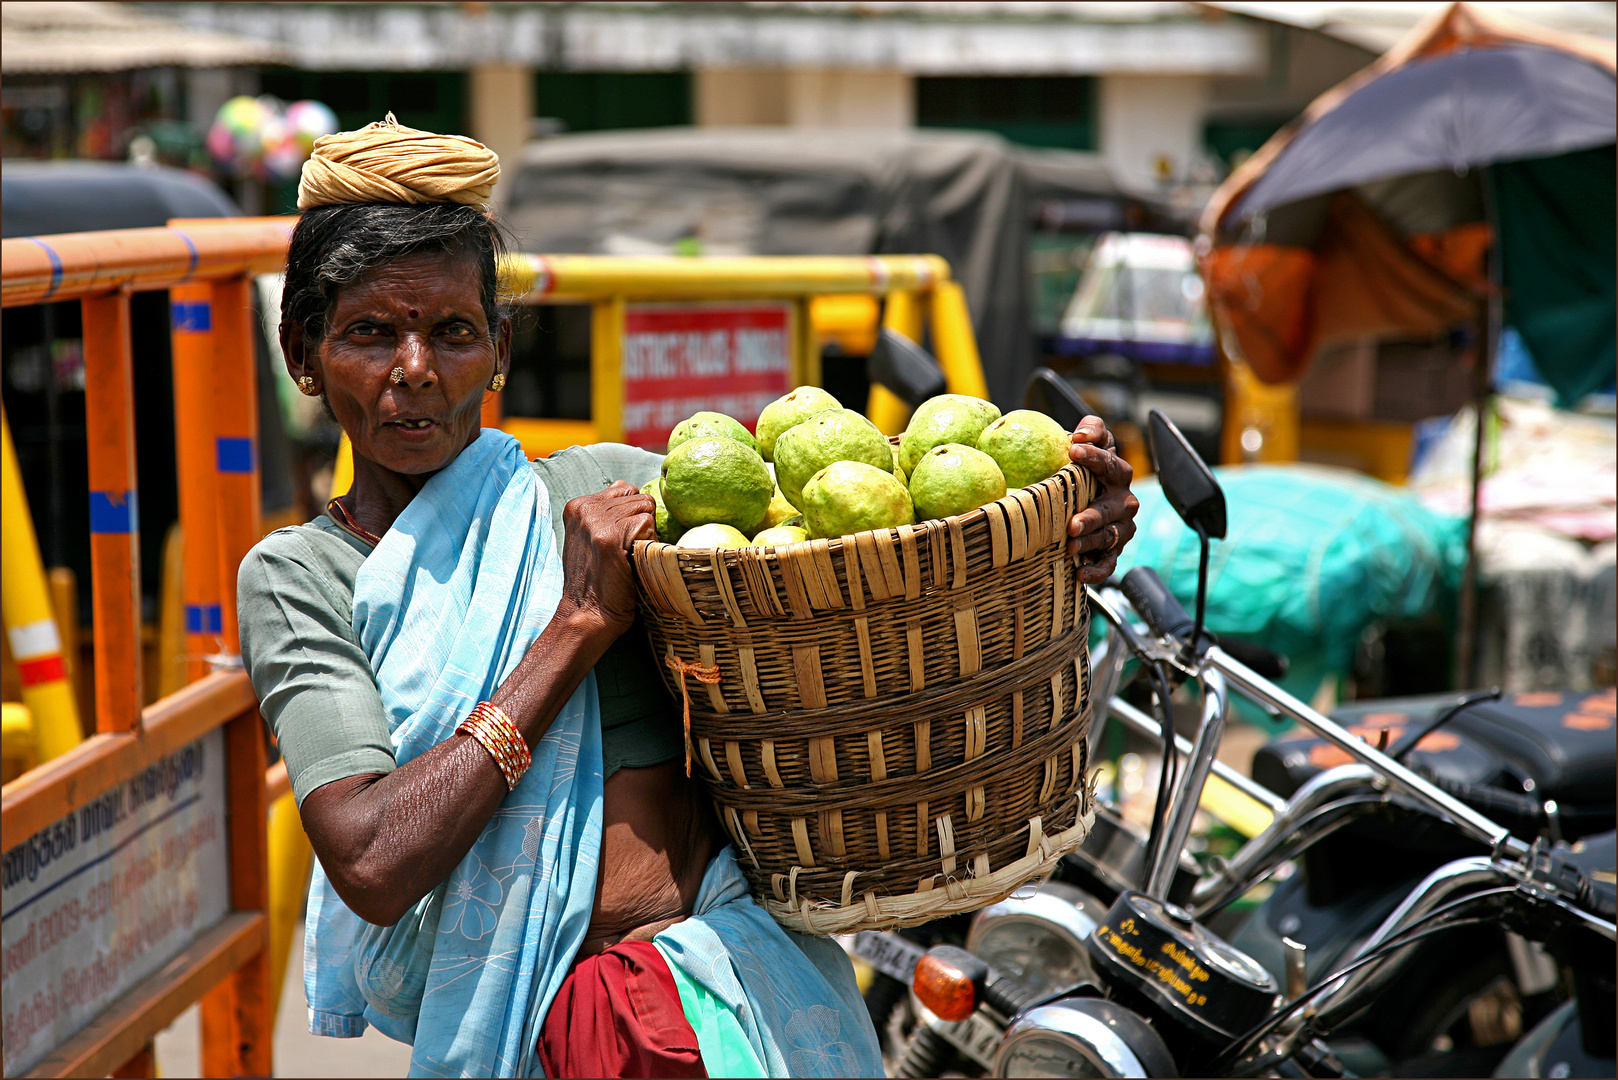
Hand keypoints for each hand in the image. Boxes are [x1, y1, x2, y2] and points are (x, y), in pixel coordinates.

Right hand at [557, 481, 655, 636]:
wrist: (588, 614)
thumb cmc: (597, 580)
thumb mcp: (592, 537)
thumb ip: (606, 511)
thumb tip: (627, 488)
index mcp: (577, 505)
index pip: (624, 489)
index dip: (632, 514)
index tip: (620, 540)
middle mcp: (584, 508)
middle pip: (638, 497)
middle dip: (641, 522)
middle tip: (626, 551)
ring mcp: (595, 521)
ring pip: (646, 508)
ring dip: (646, 533)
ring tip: (628, 556)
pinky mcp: (609, 537)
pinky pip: (648, 524)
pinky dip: (648, 543)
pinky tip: (631, 561)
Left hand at [1066, 416, 1138, 584]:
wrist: (1079, 502)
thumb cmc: (1079, 470)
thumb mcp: (1082, 445)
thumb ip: (1088, 432)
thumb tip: (1079, 435)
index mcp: (1116, 472)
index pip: (1110, 461)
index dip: (1093, 455)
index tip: (1072, 450)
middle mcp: (1123, 500)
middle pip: (1113, 507)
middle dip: (1093, 515)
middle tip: (1073, 523)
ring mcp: (1121, 526)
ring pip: (1110, 536)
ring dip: (1091, 542)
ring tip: (1070, 546)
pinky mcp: (1114, 550)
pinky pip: (1109, 563)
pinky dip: (1096, 570)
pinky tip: (1080, 573)